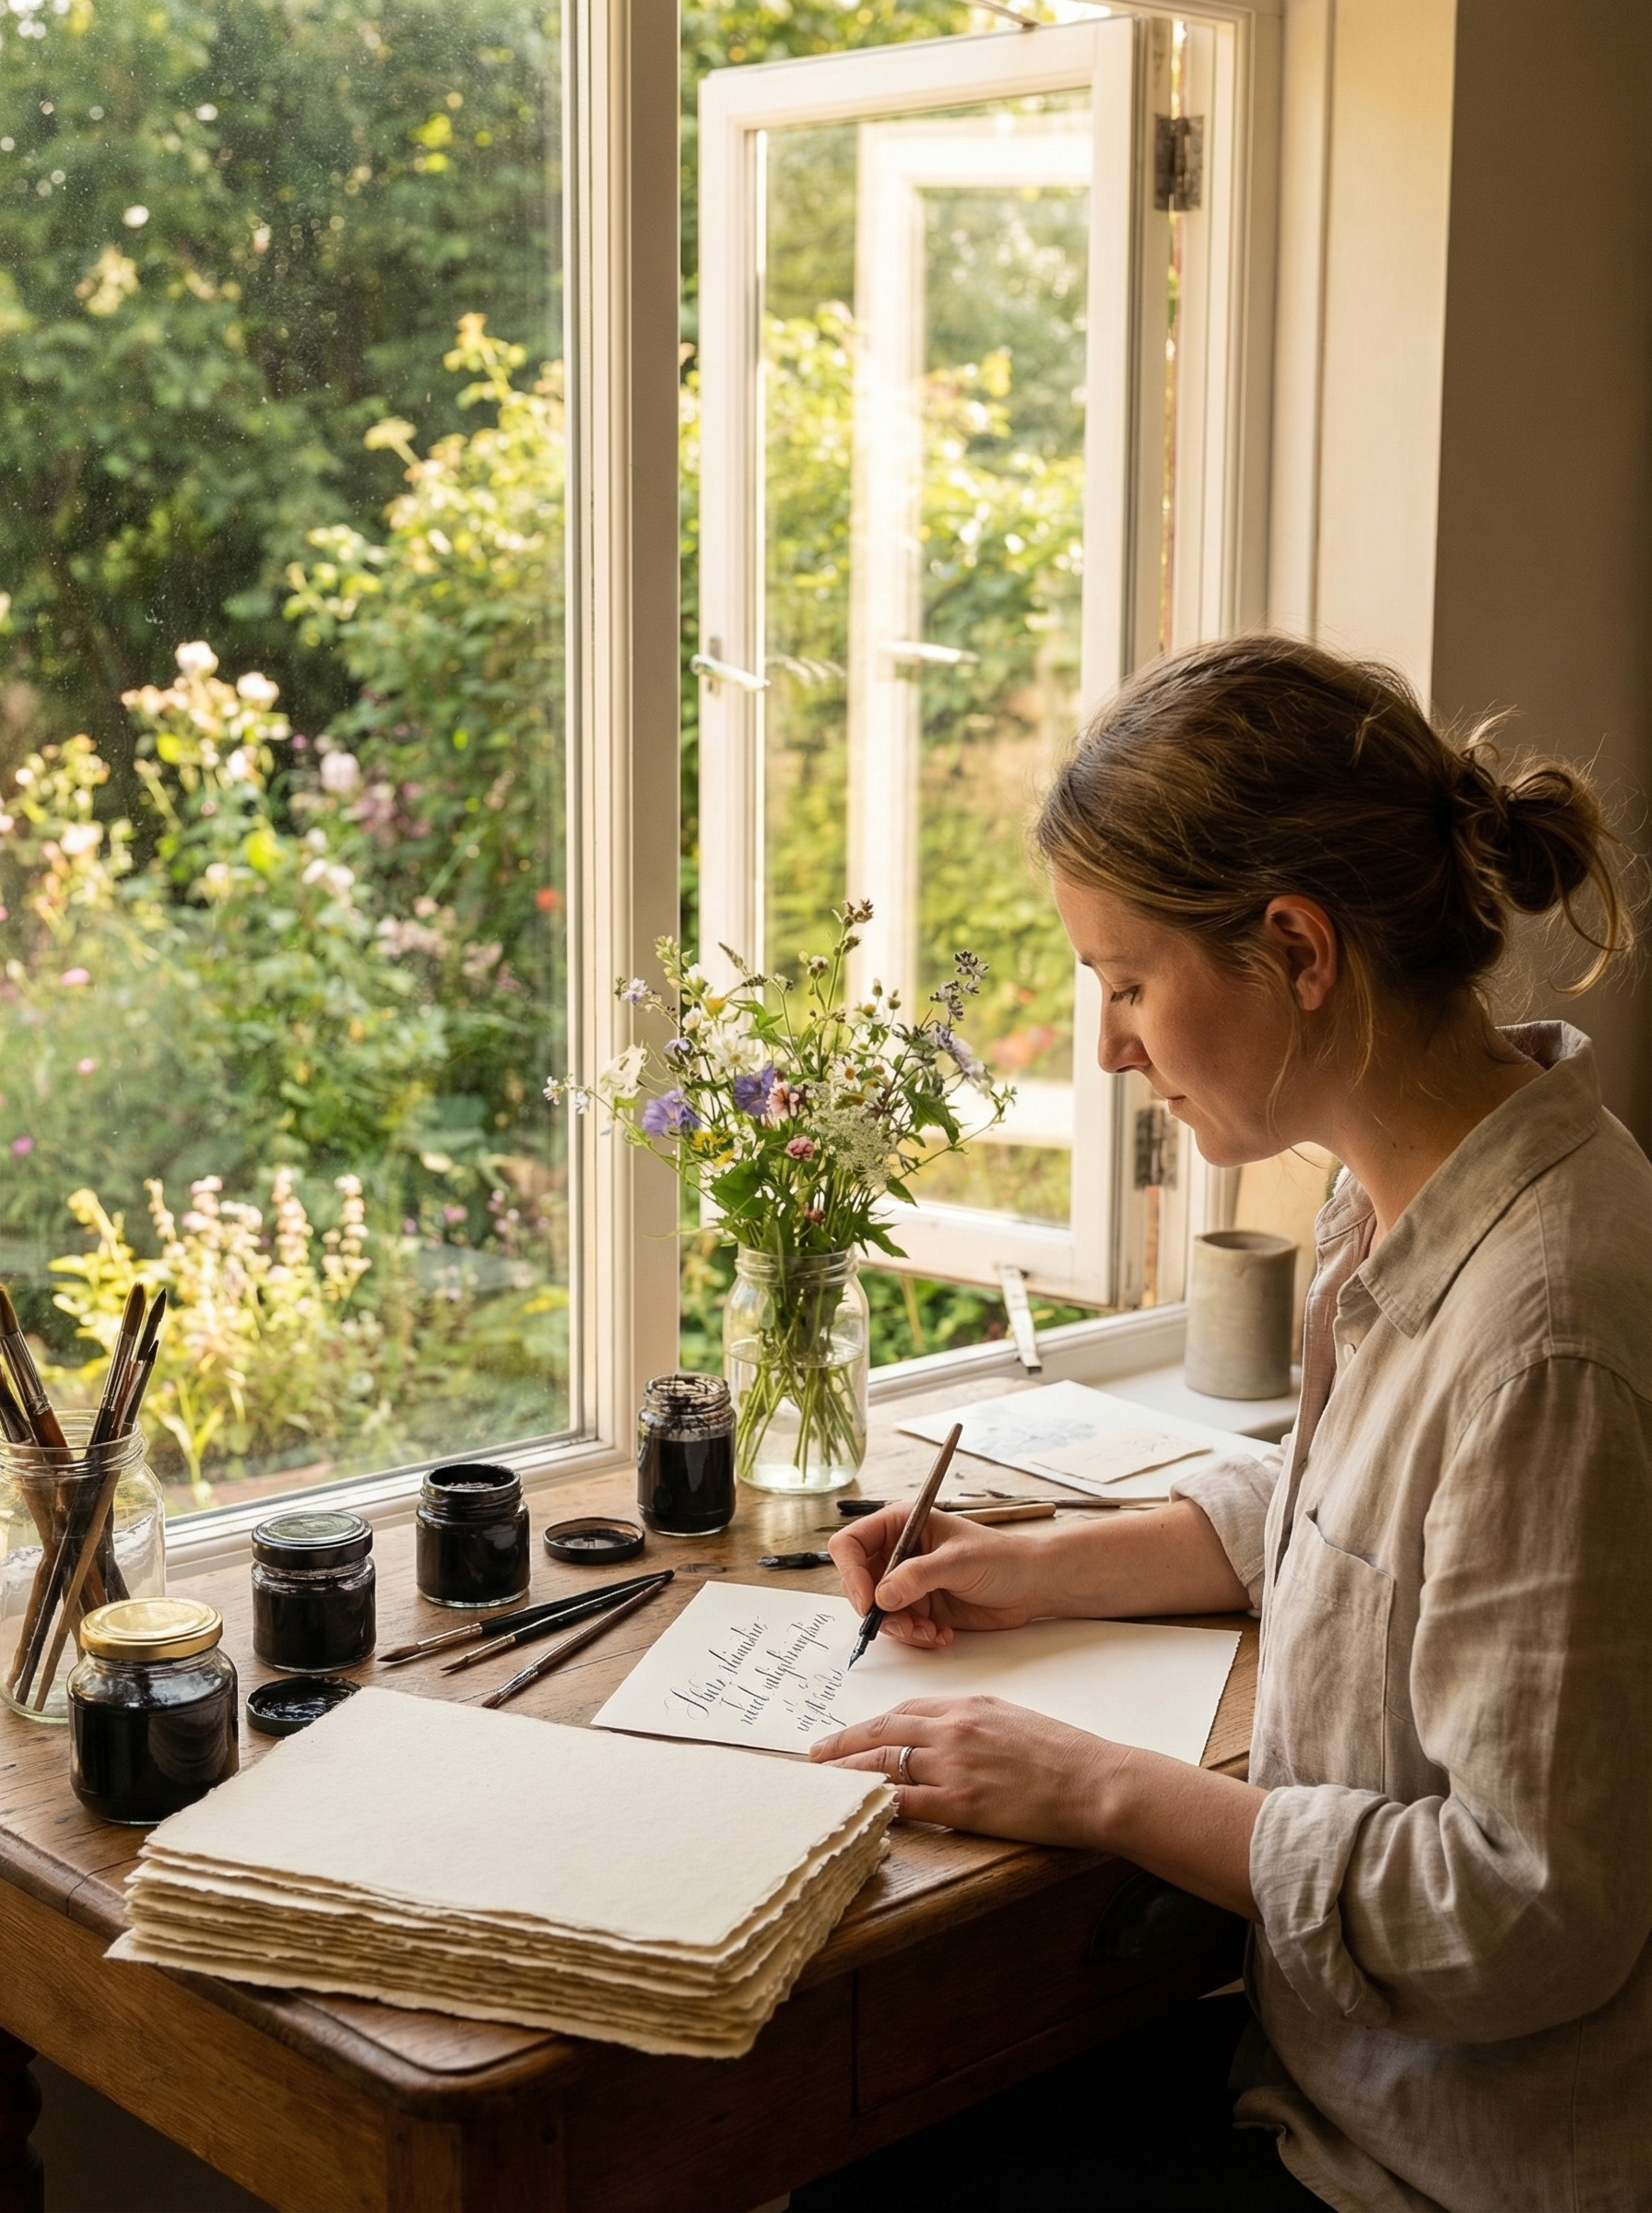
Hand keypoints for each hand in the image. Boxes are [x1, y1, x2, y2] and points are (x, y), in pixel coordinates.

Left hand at [810, 1695, 1123, 1846]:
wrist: (1094, 1781)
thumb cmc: (1063, 1753)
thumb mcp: (1013, 1718)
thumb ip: (972, 1721)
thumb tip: (941, 1735)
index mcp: (967, 1705)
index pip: (904, 1710)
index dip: (870, 1723)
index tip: (850, 1734)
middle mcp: (954, 1729)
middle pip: (883, 1731)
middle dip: (844, 1744)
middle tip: (814, 1755)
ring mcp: (954, 1765)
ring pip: (886, 1764)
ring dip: (849, 1774)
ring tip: (824, 1783)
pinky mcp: (961, 1803)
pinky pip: (906, 1802)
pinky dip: (879, 1805)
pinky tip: (860, 1810)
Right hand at [828, 1506, 1042, 1647]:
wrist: (1032, 1585)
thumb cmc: (1001, 1558)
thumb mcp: (958, 1561)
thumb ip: (918, 1576)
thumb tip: (881, 1596)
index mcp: (900, 1524)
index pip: (850, 1544)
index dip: (851, 1572)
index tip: (868, 1601)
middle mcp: (897, 1552)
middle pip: (858, 1583)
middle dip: (877, 1609)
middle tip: (905, 1623)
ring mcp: (907, 1582)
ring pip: (877, 1611)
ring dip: (899, 1628)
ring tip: (930, 1632)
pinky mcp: (920, 1607)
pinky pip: (900, 1627)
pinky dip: (915, 1636)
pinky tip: (942, 1634)